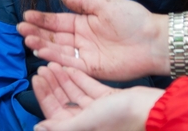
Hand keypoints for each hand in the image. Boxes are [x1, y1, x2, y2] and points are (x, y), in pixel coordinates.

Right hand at [17, 0, 168, 79]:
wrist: (153, 40)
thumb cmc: (132, 19)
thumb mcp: (104, 4)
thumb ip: (81, 2)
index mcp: (83, 22)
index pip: (57, 21)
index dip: (42, 19)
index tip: (26, 15)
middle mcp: (81, 38)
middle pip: (54, 36)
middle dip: (36, 32)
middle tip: (20, 29)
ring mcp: (85, 54)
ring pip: (58, 49)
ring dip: (42, 44)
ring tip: (27, 39)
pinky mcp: (91, 68)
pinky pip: (69, 62)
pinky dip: (55, 58)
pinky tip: (42, 51)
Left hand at [32, 62, 163, 130]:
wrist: (151, 110)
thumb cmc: (119, 118)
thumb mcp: (86, 122)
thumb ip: (62, 127)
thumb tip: (38, 128)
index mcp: (80, 127)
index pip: (54, 111)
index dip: (44, 94)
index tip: (36, 77)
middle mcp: (88, 121)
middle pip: (64, 100)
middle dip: (53, 84)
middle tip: (42, 66)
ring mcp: (99, 110)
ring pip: (75, 92)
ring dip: (64, 78)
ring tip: (53, 63)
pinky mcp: (109, 99)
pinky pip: (90, 87)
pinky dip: (80, 77)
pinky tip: (69, 66)